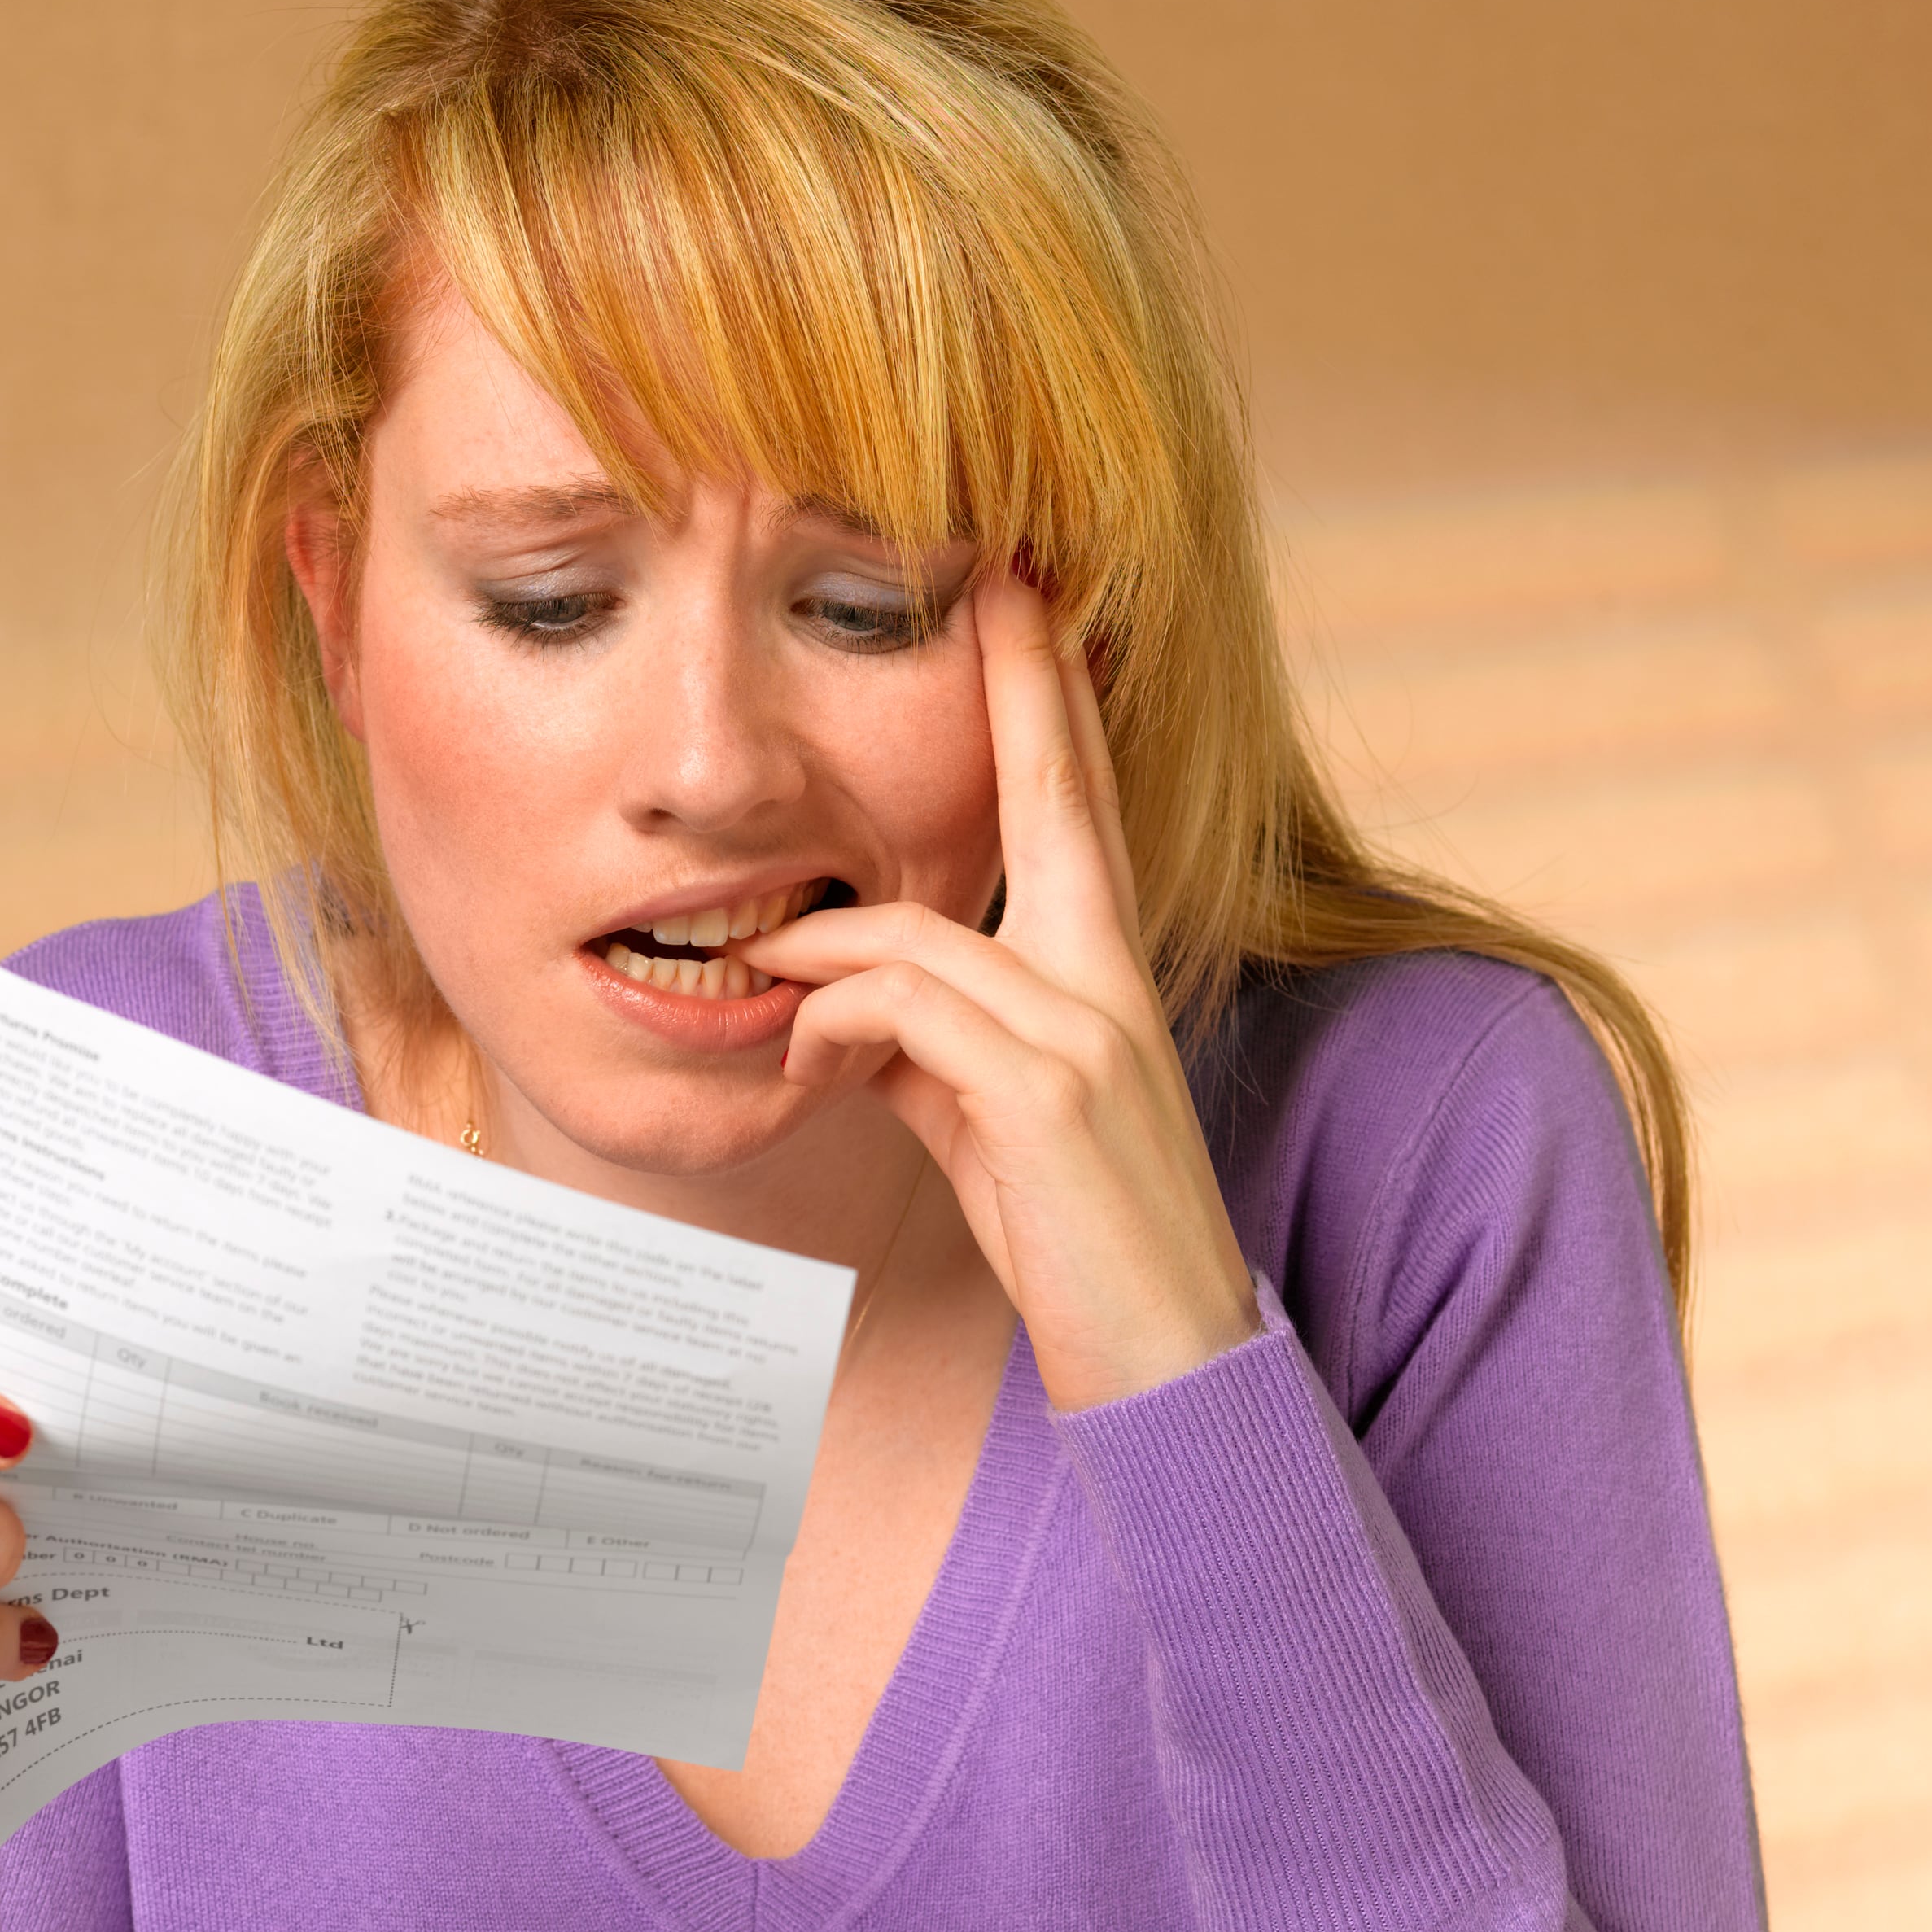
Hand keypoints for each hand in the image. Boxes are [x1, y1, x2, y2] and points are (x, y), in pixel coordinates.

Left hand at [746, 570, 1257, 1410]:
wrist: (1167, 1358)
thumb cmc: (1079, 1246)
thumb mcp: (986, 1126)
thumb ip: (925, 1049)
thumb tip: (836, 1013)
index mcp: (1108, 976)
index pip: (1080, 808)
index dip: (1054, 700)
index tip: (1030, 600)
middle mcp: (1111, 980)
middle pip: (1055, 797)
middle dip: (1023, 681)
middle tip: (998, 573)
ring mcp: (1087, 1028)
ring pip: (918, 933)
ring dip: (819, 955)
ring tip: (764, 996)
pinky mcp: (1045, 1092)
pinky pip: (905, 1010)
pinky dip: (832, 1025)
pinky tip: (805, 1067)